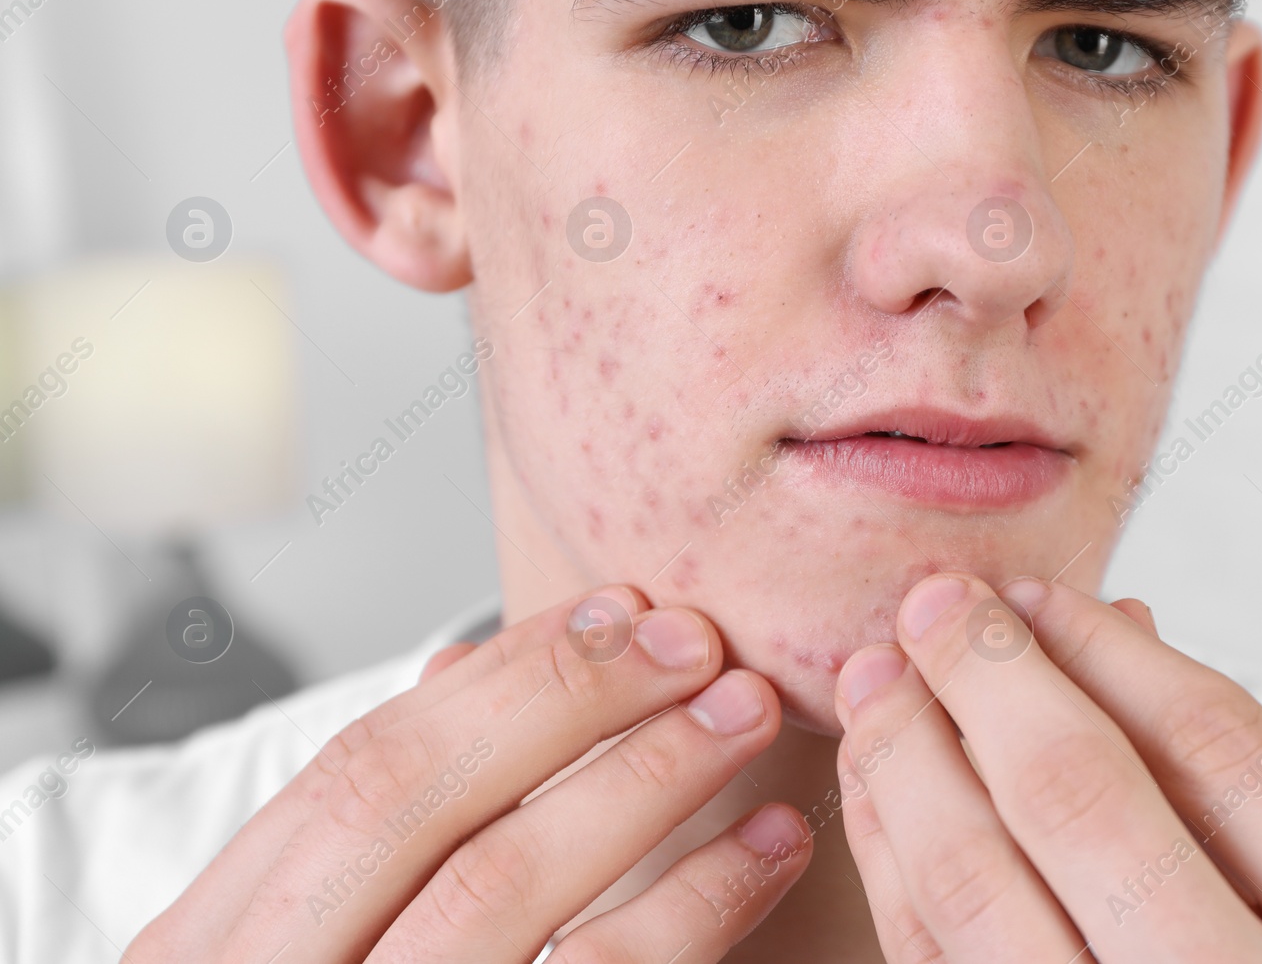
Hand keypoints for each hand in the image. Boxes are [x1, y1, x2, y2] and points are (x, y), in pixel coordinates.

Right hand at [131, 585, 810, 962]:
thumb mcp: (301, 934)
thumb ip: (370, 824)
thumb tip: (462, 663)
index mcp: (212, 946)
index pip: (359, 770)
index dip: (498, 682)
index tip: (618, 614)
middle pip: (418, 808)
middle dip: (569, 703)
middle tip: (698, 643)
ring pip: (503, 892)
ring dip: (643, 784)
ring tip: (745, 717)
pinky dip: (694, 909)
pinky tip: (766, 851)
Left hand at [833, 572, 1261, 962]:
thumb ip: (1261, 803)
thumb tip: (1113, 636)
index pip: (1222, 750)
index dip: (1107, 652)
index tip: (1036, 594)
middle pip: (1078, 802)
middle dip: (984, 681)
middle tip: (929, 602)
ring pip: (977, 894)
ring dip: (908, 767)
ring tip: (876, 685)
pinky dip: (896, 876)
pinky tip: (880, 804)